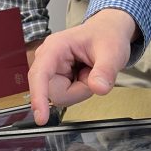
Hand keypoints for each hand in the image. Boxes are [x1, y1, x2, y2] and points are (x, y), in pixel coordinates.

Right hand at [28, 8, 135, 123]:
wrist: (108, 32)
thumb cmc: (106, 36)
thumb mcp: (112, 52)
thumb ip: (105, 71)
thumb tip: (98, 88)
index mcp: (55, 47)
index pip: (40, 74)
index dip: (38, 96)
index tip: (40, 118)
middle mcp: (47, 59)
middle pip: (54, 92)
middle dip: (78, 90)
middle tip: (92, 74)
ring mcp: (50, 69)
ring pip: (60, 97)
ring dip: (79, 90)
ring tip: (89, 72)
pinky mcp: (55, 78)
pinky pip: (65, 95)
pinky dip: (79, 90)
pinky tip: (84, 76)